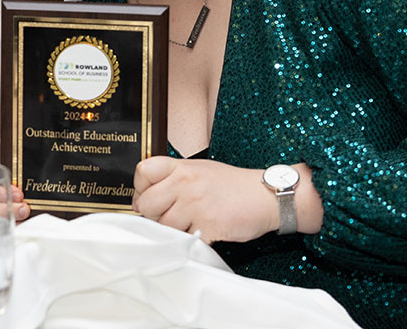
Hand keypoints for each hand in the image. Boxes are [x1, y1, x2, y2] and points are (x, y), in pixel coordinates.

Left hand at [132, 157, 274, 243]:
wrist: (266, 195)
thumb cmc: (232, 185)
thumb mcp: (199, 169)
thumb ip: (171, 179)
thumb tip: (142, 199)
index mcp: (181, 166)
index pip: (142, 172)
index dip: (140, 188)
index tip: (147, 196)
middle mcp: (185, 183)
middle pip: (146, 204)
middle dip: (153, 215)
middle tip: (168, 215)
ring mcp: (196, 205)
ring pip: (163, 226)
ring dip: (172, 230)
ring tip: (189, 223)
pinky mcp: (208, 226)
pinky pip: (184, 239)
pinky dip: (190, 240)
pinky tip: (201, 231)